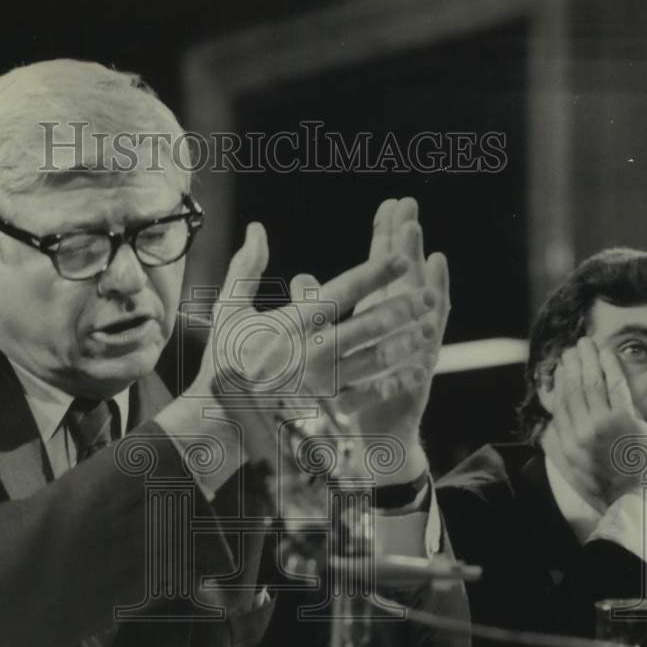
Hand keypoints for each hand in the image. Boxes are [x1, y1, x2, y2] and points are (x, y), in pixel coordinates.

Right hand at [190, 221, 420, 404]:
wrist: (217, 419)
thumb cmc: (225, 359)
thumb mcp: (228, 310)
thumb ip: (246, 268)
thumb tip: (257, 228)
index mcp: (289, 325)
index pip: (340, 293)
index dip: (373, 274)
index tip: (400, 259)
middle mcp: (308, 353)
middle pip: (364, 327)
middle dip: (399, 310)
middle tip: (427, 296)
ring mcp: (319, 384)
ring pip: (372, 360)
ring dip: (403, 344)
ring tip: (428, 329)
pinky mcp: (324, 409)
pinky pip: (367, 394)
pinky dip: (393, 382)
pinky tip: (414, 370)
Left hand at [337, 197, 449, 479]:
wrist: (360, 443)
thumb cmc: (342, 393)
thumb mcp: (319, 348)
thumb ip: (312, 310)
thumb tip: (300, 277)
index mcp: (371, 315)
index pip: (381, 267)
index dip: (386, 236)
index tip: (391, 203)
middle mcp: (396, 327)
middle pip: (405, 277)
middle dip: (408, 244)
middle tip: (411, 207)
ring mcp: (411, 350)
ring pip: (421, 307)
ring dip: (425, 278)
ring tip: (429, 247)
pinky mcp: (416, 377)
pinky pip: (426, 350)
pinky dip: (434, 329)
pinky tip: (437, 308)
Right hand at [542, 337, 646, 507]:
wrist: (633, 502)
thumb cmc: (606, 488)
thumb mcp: (572, 471)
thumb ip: (558, 447)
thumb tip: (549, 427)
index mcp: (565, 443)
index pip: (560, 404)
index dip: (559, 381)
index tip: (561, 367)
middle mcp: (579, 431)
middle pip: (573, 389)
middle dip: (572, 364)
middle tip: (572, 348)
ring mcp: (601, 424)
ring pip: (591, 384)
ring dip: (588, 359)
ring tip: (586, 344)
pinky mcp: (625, 420)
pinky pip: (615, 386)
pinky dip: (609, 367)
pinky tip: (606, 353)